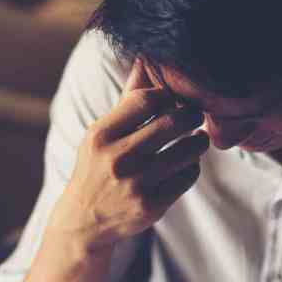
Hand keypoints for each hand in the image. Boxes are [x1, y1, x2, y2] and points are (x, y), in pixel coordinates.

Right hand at [49, 59, 208, 252]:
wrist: (83, 222)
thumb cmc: (96, 168)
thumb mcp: (101, 134)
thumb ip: (126, 100)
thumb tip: (145, 59)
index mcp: (102, 135)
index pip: (147, 98)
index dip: (167, 96)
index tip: (172, 101)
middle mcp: (118, 158)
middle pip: (172, 121)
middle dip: (191, 115)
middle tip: (194, 115)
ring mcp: (136, 184)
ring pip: (188, 149)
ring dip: (197, 141)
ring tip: (195, 138)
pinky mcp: (151, 205)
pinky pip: (188, 176)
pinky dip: (191, 167)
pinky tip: (184, 164)